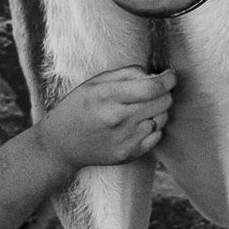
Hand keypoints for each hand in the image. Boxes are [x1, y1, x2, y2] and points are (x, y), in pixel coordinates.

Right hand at [34, 66, 175, 176]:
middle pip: (163, 101)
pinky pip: (157, 136)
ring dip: (157, 111)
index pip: (153, 87)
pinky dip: (152, 128)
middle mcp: (118, 119)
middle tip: (150, 93)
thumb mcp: (95, 83)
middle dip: (162, 93)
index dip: (168, 79)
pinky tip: (136, 126)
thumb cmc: (78, 108)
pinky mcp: (128, 155)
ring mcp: (124, 139)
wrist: (59, 146)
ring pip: (163, 118)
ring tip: (139, 110)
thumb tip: (157, 75)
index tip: (169, 76)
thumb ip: (128, 74)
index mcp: (108, 97)